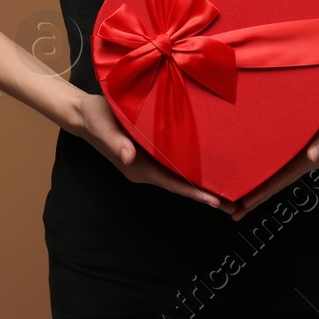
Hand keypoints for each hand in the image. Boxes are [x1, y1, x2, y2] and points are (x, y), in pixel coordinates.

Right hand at [67, 91, 237, 212]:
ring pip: (180, 177)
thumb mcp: (102, 125)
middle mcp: (147, 169)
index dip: (193, 193)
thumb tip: (129, 158)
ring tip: (229, 193)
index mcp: (138, 167)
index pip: (172, 183)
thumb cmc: (94, 117)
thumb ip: (115, 142)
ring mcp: (149, 163)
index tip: (215, 201)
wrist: (83, 113)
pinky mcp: (152, 153)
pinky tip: (210, 170)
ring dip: (202, 186)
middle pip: (180, 186)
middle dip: (205, 196)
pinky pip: (176, 165)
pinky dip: (193, 171)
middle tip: (235, 205)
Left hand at [227, 73, 318, 221]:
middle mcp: (306, 156)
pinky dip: (266, 167)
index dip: (265, 190)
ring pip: (278, 171)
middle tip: (234, 212)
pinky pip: (281, 157)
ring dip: (260, 184)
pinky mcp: (302, 138)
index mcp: (313, 154)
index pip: (284, 177)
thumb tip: (313, 157)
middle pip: (278, 180)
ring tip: (240, 198)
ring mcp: (304, 149)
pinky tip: (255, 169)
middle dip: (258, 196)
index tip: (246, 203)